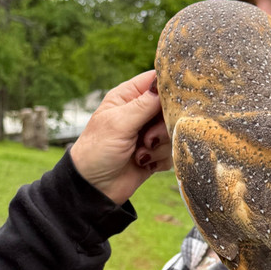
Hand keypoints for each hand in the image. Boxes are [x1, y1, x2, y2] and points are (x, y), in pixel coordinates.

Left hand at [69, 70, 171, 204]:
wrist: (94, 189)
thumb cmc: (97, 151)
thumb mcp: (118, 124)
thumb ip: (143, 104)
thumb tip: (162, 83)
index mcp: (128, 97)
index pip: (156, 80)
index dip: (169, 87)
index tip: (176, 99)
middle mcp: (140, 112)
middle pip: (170, 108)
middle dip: (163, 125)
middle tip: (148, 138)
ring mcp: (149, 133)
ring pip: (173, 131)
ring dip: (159, 146)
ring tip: (140, 154)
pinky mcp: (155, 153)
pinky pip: (173, 151)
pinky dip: (161, 159)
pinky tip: (144, 164)